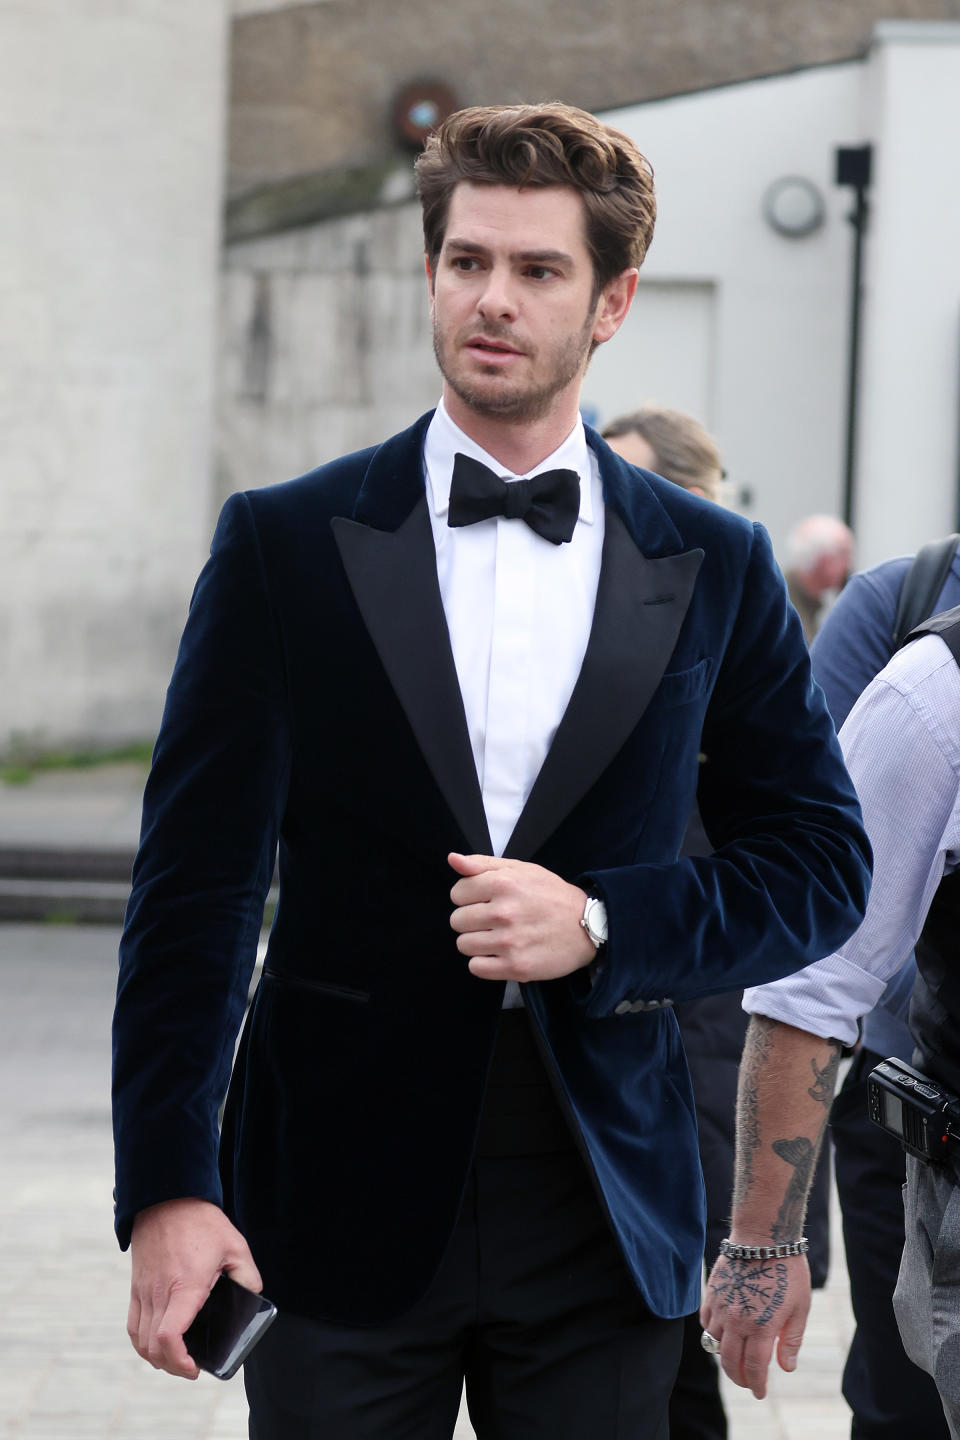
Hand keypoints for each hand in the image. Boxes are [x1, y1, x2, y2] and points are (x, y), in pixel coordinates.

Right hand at [128, 1197, 262, 1378]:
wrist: (166, 1198)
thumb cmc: (201, 1222)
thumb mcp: (235, 1246)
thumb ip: (248, 1276)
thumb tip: (254, 1298)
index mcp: (185, 1287)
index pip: (170, 1337)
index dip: (180, 1362)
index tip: (195, 1368)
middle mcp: (159, 1294)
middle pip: (154, 1348)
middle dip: (172, 1367)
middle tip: (192, 1367)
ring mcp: (143, 1292)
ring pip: (141, 1341)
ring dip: (156, 1359)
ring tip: (177, 1360)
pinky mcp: (136, 1287)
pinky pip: (132, 1326)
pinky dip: (142, 1343)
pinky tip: (156, 1346)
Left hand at [448, 853, 595, 982]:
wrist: (587, 925)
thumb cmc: (551, 895)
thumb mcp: (521, 869)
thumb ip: (483, 864)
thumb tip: (453, 859)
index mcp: (504, 884)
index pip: (457, 893)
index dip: (469, 897)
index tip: (485, 900)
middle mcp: (505, 912)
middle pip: (457, 921)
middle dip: (471, 920)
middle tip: (494, 920)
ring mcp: (510, 942)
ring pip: (463, 945)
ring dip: (476, 942)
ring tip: (497, 937)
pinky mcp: (516, 967)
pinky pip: (476, 967)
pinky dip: (484, 962)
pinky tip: (500, 953)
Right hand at [700, 1251, 810, 1398]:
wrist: (763, 1236)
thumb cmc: (787, 1271)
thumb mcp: (800, 1308)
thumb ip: (791, 1340)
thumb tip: (785, 1368)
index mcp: (761, 1327)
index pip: (754, 1368)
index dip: (756, 1385)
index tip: (759, 1393)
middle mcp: (737, 1320)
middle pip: (729, 1361)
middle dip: (738, 1377)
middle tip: (747, 1382)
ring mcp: (721, 1306)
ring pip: (713, 1342)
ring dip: (723, 1355)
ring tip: (735, 1357)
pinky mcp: (712, 1292)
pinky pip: (705, 1321)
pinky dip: (712, 1332)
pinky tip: (723, 1332)